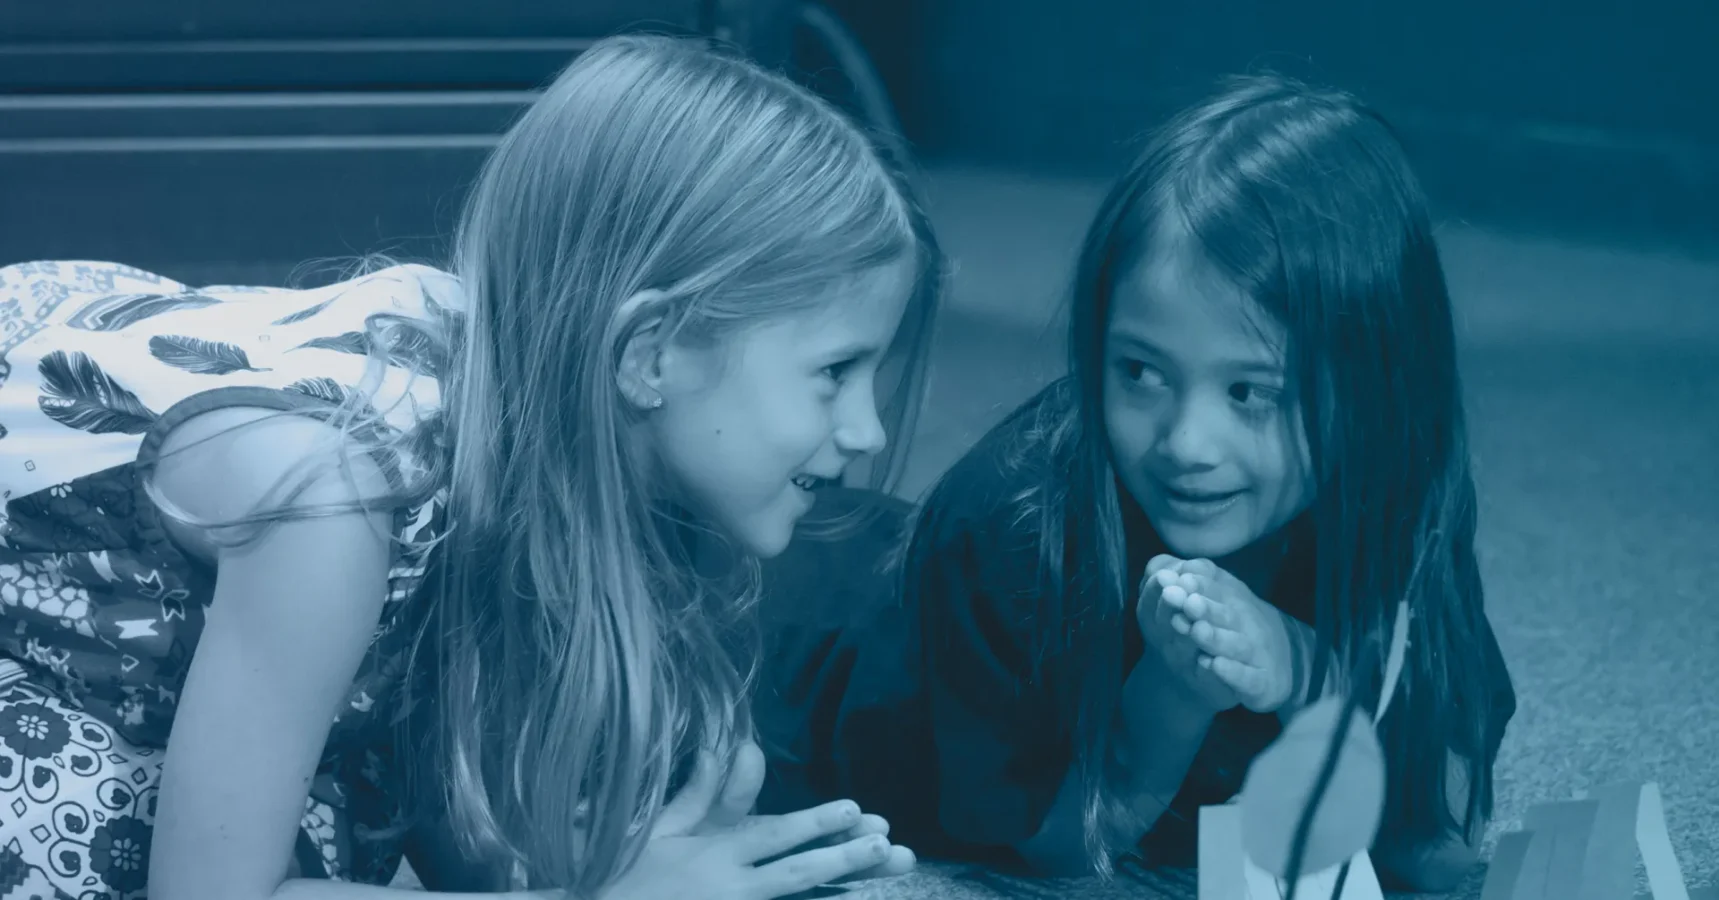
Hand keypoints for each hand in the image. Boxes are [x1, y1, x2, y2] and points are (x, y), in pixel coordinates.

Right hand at [601, 743, 912, 899]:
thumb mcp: (659, 831)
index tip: (852, 810)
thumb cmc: (623, 875)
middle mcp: (728, 889)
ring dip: (836, 884)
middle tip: (885, 844)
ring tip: (877, 866)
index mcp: (712, 857)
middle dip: (842, 857)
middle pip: (795, 873)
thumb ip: (700, 794)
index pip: (772, 836)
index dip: (813, 823)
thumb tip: (731, 747)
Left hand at [1153, 557, 1298, 713]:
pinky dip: (1233, 672)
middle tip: (1187, 601)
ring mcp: (1255, 654)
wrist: (1266, 669)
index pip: (1216, 589)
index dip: (1198, 584)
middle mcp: (1246, 625)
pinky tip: (1214, 665)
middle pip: (1225, 614)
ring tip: (1196, 630)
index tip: (1179, 579)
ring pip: (1236, 645)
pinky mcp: (1261, 684)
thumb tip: (1168, 568)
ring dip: (1215, 638)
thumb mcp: (1214, 600)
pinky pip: (1248, 679)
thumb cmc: (1228, 629)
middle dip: (1205, 608)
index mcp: (1233, 600)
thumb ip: (1195, 581)